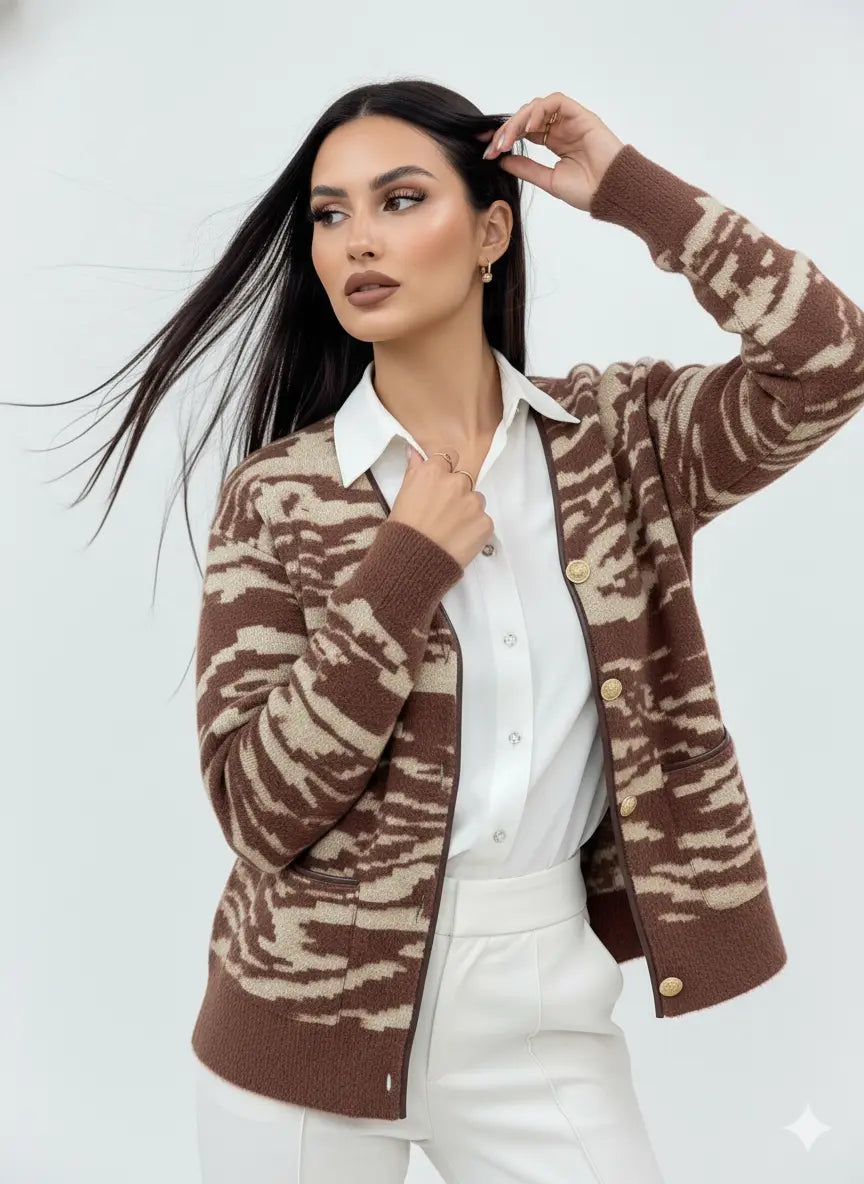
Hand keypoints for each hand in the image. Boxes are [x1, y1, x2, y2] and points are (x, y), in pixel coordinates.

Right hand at [388, 444, 493, 570]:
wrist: (412, 562)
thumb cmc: (403, 530)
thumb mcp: (403, 495)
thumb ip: (414, 470)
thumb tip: (415, 452)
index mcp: (434, 472)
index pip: (449, 457)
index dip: (445, 472)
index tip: (439, 486)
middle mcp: (457, 483)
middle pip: (464, 478)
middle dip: (457, 492)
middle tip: (444, 512)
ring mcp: (473, 503)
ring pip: (476, 499)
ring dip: (468, 509)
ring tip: (452, 528)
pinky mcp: (485, 523)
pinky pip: (484, 520)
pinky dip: (475, 529)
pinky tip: (459, 539)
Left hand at [477, 91, 625, 211]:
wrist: (611, 192)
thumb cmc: (588, 191)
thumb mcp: (548, 180)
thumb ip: (526, 168)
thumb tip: (502, 160)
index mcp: (555, 143)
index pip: (524, 132)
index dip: (505, 138)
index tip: (488, 151)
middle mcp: (561, 129)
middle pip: (527, 119)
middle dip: (506, 130)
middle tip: (493, 146)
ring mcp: (571, 121)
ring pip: (538, 108)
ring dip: (519, 120)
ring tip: (507, 139)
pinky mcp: (581, 115)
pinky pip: (556, 102)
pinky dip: (539, 110)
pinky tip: (528, 126)